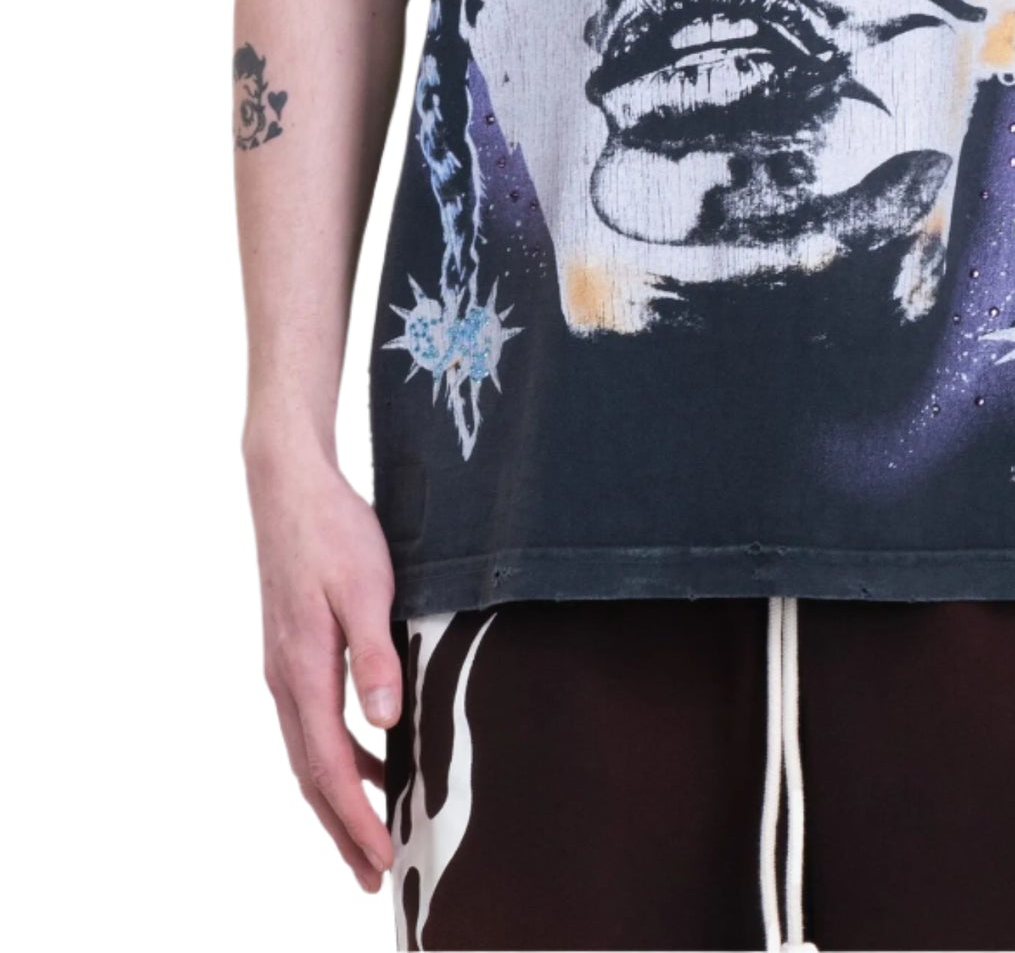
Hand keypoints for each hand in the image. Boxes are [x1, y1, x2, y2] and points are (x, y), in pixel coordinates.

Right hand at [245, 440, 400, 892]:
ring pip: (308, 753)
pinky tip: (368, 756)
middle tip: (372, 876)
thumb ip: (376, 654)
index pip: (327, 768)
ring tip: (367, 837)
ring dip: (336, 798)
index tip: (381, 860)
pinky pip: (311, 723)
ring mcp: (284, 667)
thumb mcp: (365, 587)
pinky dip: (335, 755)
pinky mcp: (292, 651)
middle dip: (342, 829)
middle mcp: (285, 680)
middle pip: (311, 775)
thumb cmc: (332, 531)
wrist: (289, 486)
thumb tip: (384, 723)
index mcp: (302, 672)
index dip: (355, 819)